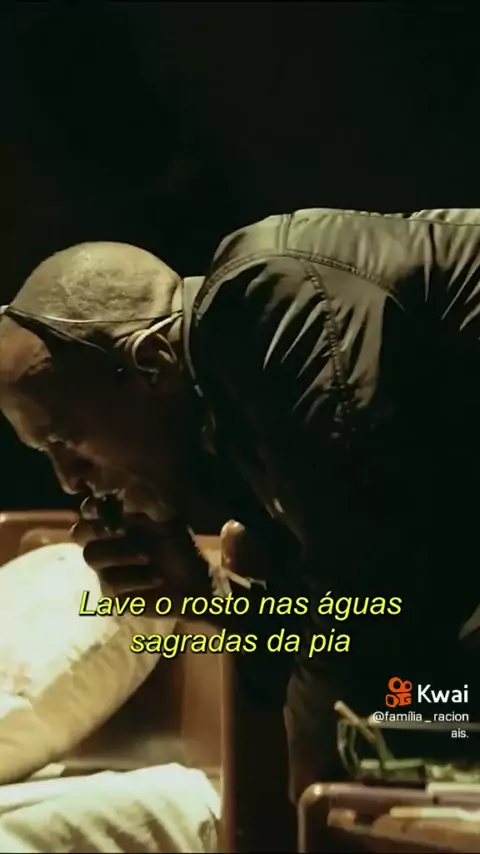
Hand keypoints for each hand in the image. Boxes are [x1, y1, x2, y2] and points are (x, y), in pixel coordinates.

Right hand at [72, 497, 211, 614]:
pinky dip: (136, 580)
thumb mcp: (167, 521)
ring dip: (121, 554)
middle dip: (98, 529)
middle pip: (80, 533)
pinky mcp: (113, 597)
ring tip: (149, 557)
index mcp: (114, 523)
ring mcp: (105, 571)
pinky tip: (156, 577)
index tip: (106, 505)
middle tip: (120, 529)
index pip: (89, 510)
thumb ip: (147, 506)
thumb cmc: (177, 547)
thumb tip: (130, 492)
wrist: (194, 582)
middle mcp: (105, 546)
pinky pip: (110, 587)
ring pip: (92, 557)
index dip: (92, 506)